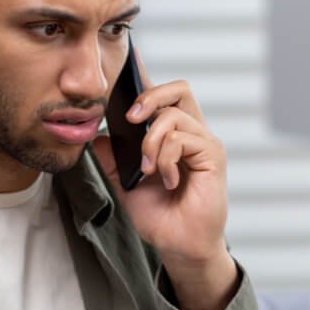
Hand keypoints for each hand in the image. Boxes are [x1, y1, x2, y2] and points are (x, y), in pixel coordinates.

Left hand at [93, 64, 237, 309]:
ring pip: (173, 115)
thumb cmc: (160, 217)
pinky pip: (183, 138)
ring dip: (151, 142)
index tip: (127, 62)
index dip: (146, 79)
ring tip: (147, 169)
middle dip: (149, 96)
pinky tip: (166, 179)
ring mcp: (204, 143)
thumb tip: (95, 137)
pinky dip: (166, 157)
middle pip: (179, 89)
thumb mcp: (126, 185)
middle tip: (130, 119)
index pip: (162, 97)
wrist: (179, 246)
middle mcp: (192, 134)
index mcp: (173, 136)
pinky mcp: (213, 156)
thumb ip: (114, 160)